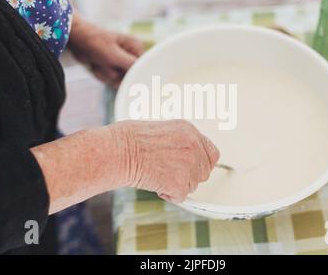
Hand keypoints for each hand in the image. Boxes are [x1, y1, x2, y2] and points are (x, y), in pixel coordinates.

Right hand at [32, 120, 218, 213]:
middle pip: (204, 171)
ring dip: (178, 184)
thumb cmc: (128, 139)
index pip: (211, 152)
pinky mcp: (180, 183)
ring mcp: (189, 164)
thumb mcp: (161, 130)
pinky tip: (155, 184)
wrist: (116, 151)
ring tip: (157, 175)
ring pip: (193, 185)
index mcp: (188, 130)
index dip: (201, 162)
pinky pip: (181, 196)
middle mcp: (193, 146)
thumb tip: (184, 153)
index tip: (193, 167)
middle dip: (189, 175)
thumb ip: (178, 141)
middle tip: (168, 172)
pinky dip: (169, 194)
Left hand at [68, 13, 143, 87]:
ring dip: (106, 74)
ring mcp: (122, 62)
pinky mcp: (113, 67)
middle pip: (130, 77)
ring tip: (99, 62)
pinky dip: (101, 75)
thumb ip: (130, 65)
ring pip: (119, 80)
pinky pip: (111, 80)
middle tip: (105, 63)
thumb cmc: (94, 41)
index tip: (119, 73)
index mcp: (137, 48)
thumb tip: (145, 75)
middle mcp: (132, 55)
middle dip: (115, 74)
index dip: (132, 75)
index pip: (142, 69)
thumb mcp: (113, 54)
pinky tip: (96, 65)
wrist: (75, 39)